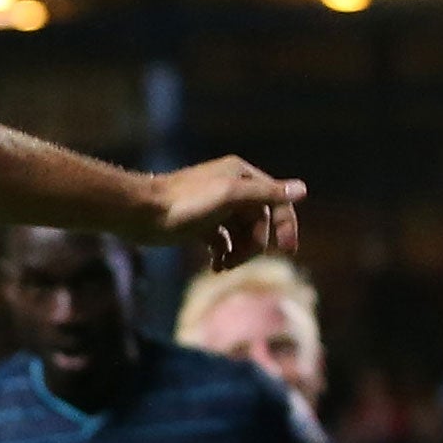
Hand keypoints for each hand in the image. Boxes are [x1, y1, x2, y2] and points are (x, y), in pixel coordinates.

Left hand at [146, 157, 305, 271]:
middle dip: (254, 244)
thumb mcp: (229, 196)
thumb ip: (265, 194)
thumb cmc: (184, 203)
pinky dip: (224, 255)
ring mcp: (215, 207)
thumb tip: (302, 189)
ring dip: (239, 253)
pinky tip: (217, 267)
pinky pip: (223, 241)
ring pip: (241, 234)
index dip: (285, 226)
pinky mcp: (199, 224)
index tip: (287, 252)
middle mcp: (231, 188)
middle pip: (259, 221)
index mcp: (241, 175)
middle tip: (237, 263)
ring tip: (225, 267)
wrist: (139, 214)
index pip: (276, 202)